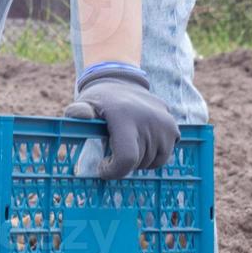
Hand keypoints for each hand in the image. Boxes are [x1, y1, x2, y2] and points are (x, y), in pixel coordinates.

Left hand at [64, 62, 179, 178]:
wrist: (122, 81)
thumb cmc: (100, 99)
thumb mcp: (85, 103)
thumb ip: (78, 112)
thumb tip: (79, 115)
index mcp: (124, 116)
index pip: (126, 158)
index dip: (114, 171)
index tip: (102, 168)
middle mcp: (149, 120)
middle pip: (138, 162)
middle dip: (122, 164)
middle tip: (112, 150)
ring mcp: (164, 124)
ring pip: (153, 163)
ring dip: (138, 161)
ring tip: (126, 144)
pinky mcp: (173, 128)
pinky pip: (165, 155)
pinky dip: (153, 156)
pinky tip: (140, 142)